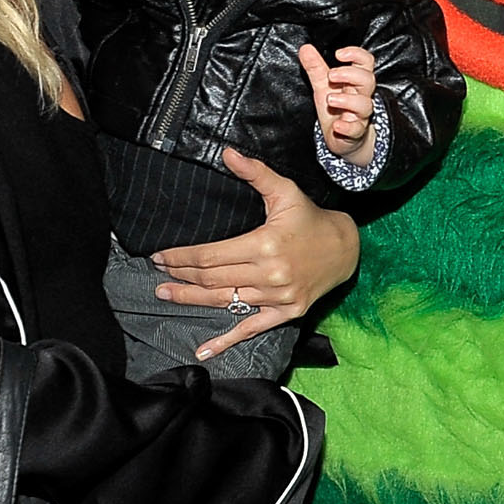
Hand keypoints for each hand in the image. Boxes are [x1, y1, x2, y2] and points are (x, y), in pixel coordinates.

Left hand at [153, 147, 361, 359]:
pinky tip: (202, 349)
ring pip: (225, 302)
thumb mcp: (285, 191)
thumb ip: (255, 173)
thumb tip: (227, 153)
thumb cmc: (311, 218)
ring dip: (191, 300)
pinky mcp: (286, 313)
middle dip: (180, 277)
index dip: (182, 257)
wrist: (345, 248)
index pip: (210, 256)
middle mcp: (270, 275)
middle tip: (158, 274)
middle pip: (212, 280)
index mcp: (265, 244)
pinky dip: (225, 341)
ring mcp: (278, 298)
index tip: (161, 256)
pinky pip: (251, 329)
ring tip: (166, 295)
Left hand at [299, 41, 378, 163]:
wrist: (342, 138)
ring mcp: (360, 115)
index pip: (366, 62)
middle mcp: (362, 96)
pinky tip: (337, 125)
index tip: (339, 54)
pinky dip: (347, 126)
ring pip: (365, 105)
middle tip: (331, 75)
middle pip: (368, 80)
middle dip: (350, 75)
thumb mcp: (323, 86)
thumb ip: (315, 67)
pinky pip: (356, 129)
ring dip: (348, 100)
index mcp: (356, 81)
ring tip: (330, 100)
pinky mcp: (355, 132)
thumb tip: (305, 48)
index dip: (356, 55)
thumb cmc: (336, 108)